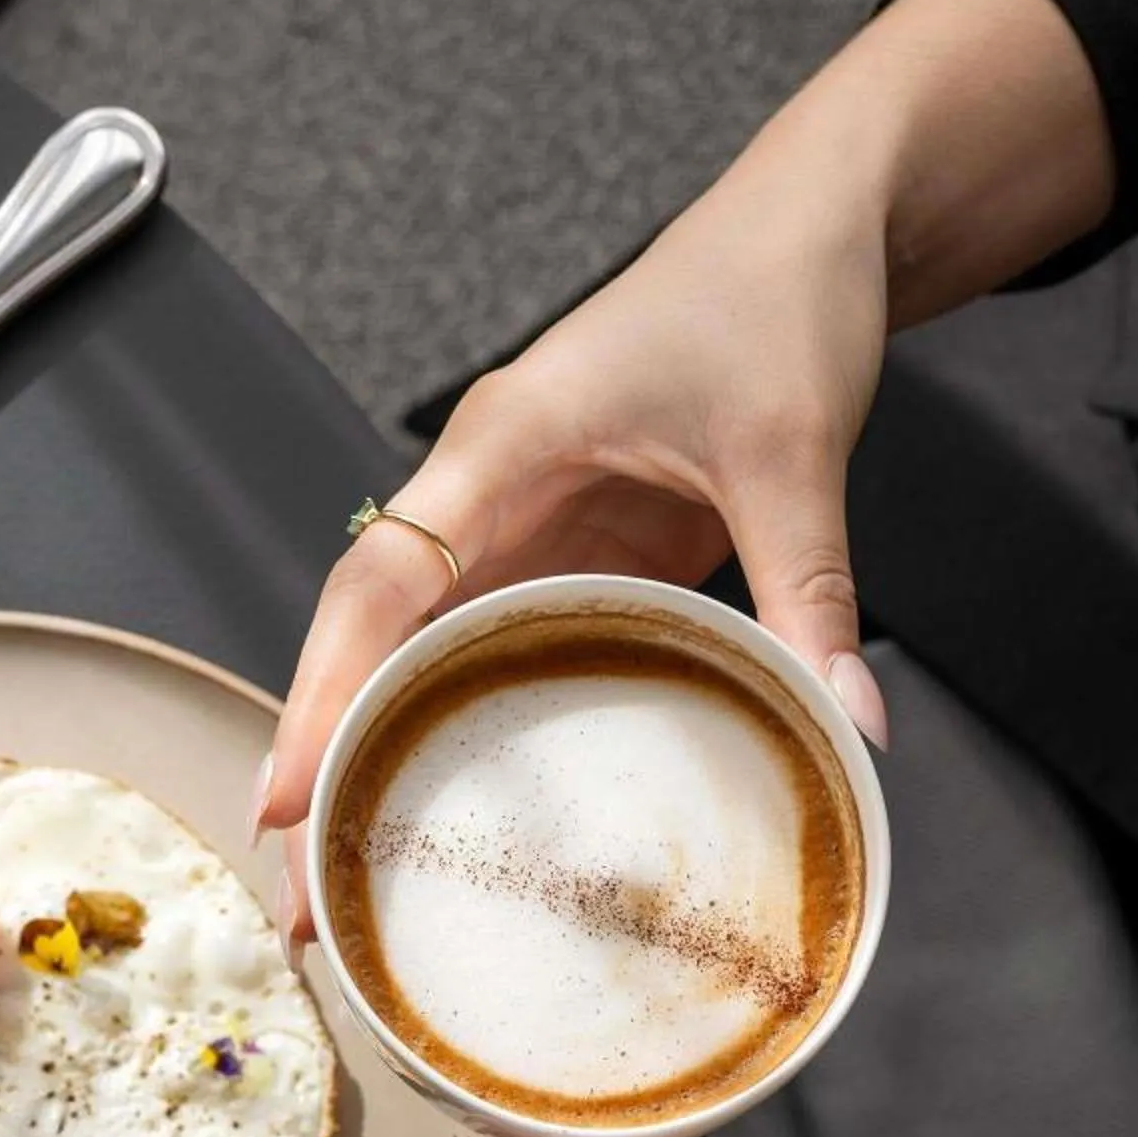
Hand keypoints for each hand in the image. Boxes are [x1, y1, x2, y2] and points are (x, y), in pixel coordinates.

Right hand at [252, 173, 895, 940]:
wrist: (814, 229)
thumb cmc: (775, 299)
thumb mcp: (796, 451)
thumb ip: (812, 593)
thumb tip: (851, 727)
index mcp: (504, 442)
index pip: (383, 585)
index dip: (326, 698)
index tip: (285, 802)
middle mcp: (486, 487)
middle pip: (370, 640)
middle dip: (328, 764)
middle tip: (304, 907)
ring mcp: (520, 520)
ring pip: (417, 656)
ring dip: (380, 761)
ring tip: (353, 896)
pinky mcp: (568, 547)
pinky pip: (494, 650)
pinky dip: (462, 732)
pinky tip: (452, 819)